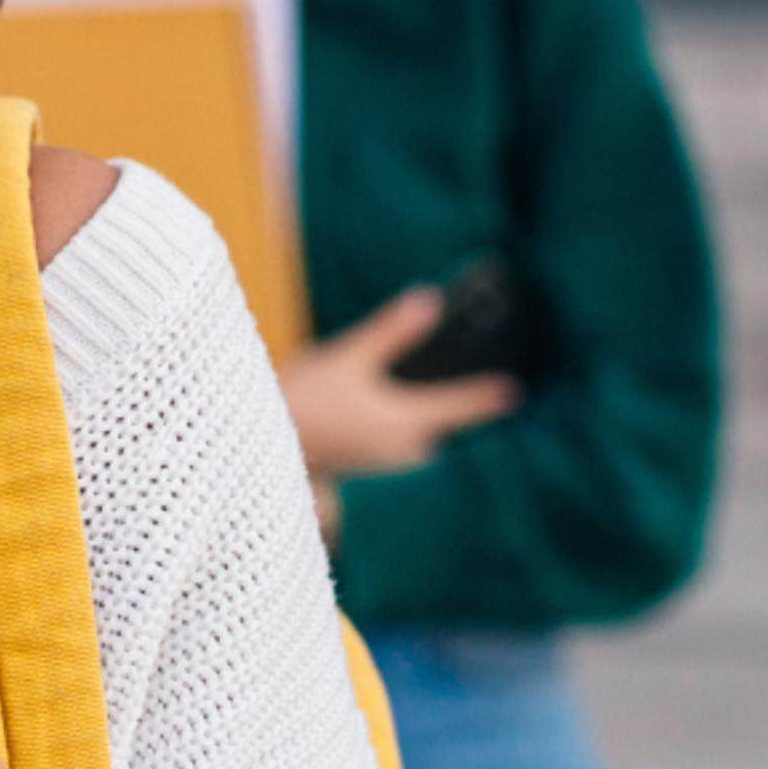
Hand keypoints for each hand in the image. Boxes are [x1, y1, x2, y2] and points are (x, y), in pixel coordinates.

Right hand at [279, 286, 518, 481]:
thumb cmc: (301, 400)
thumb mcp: (348, 357)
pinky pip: (394, 448)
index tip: (513, 390)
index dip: (486, 396)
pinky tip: (375, 414)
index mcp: (405, 421)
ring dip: (418, 420)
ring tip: (407, 395)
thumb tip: (430, 300)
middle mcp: (402, 449)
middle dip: (446, 407)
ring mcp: (383, 464)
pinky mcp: (365, 468)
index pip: (458, 407)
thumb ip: (391, 332)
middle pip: (438, 426)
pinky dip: (396, 431)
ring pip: (415, 438)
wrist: (255, 447)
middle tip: (455, 385)